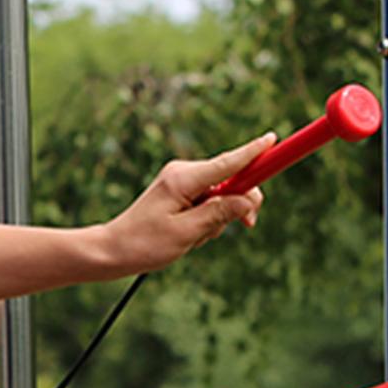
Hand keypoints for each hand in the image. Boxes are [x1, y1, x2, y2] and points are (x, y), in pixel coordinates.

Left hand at [102, 132, 277, 273]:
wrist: (114, 249)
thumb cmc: (145, 243)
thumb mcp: (187, 233)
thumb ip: (220, 214)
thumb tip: (249, 200)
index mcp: (183, 178)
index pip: (227, 163)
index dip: (253, 152)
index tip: (272, 138)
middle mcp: (183, 172)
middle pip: (230, 177)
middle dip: (241, 201)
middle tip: (247, 225)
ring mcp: (182, 181)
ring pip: (222, 193)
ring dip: (219, 217)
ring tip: (196, 237)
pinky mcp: (181, 191)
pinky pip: (209, 200)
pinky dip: (209, 218)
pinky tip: (193, 234)